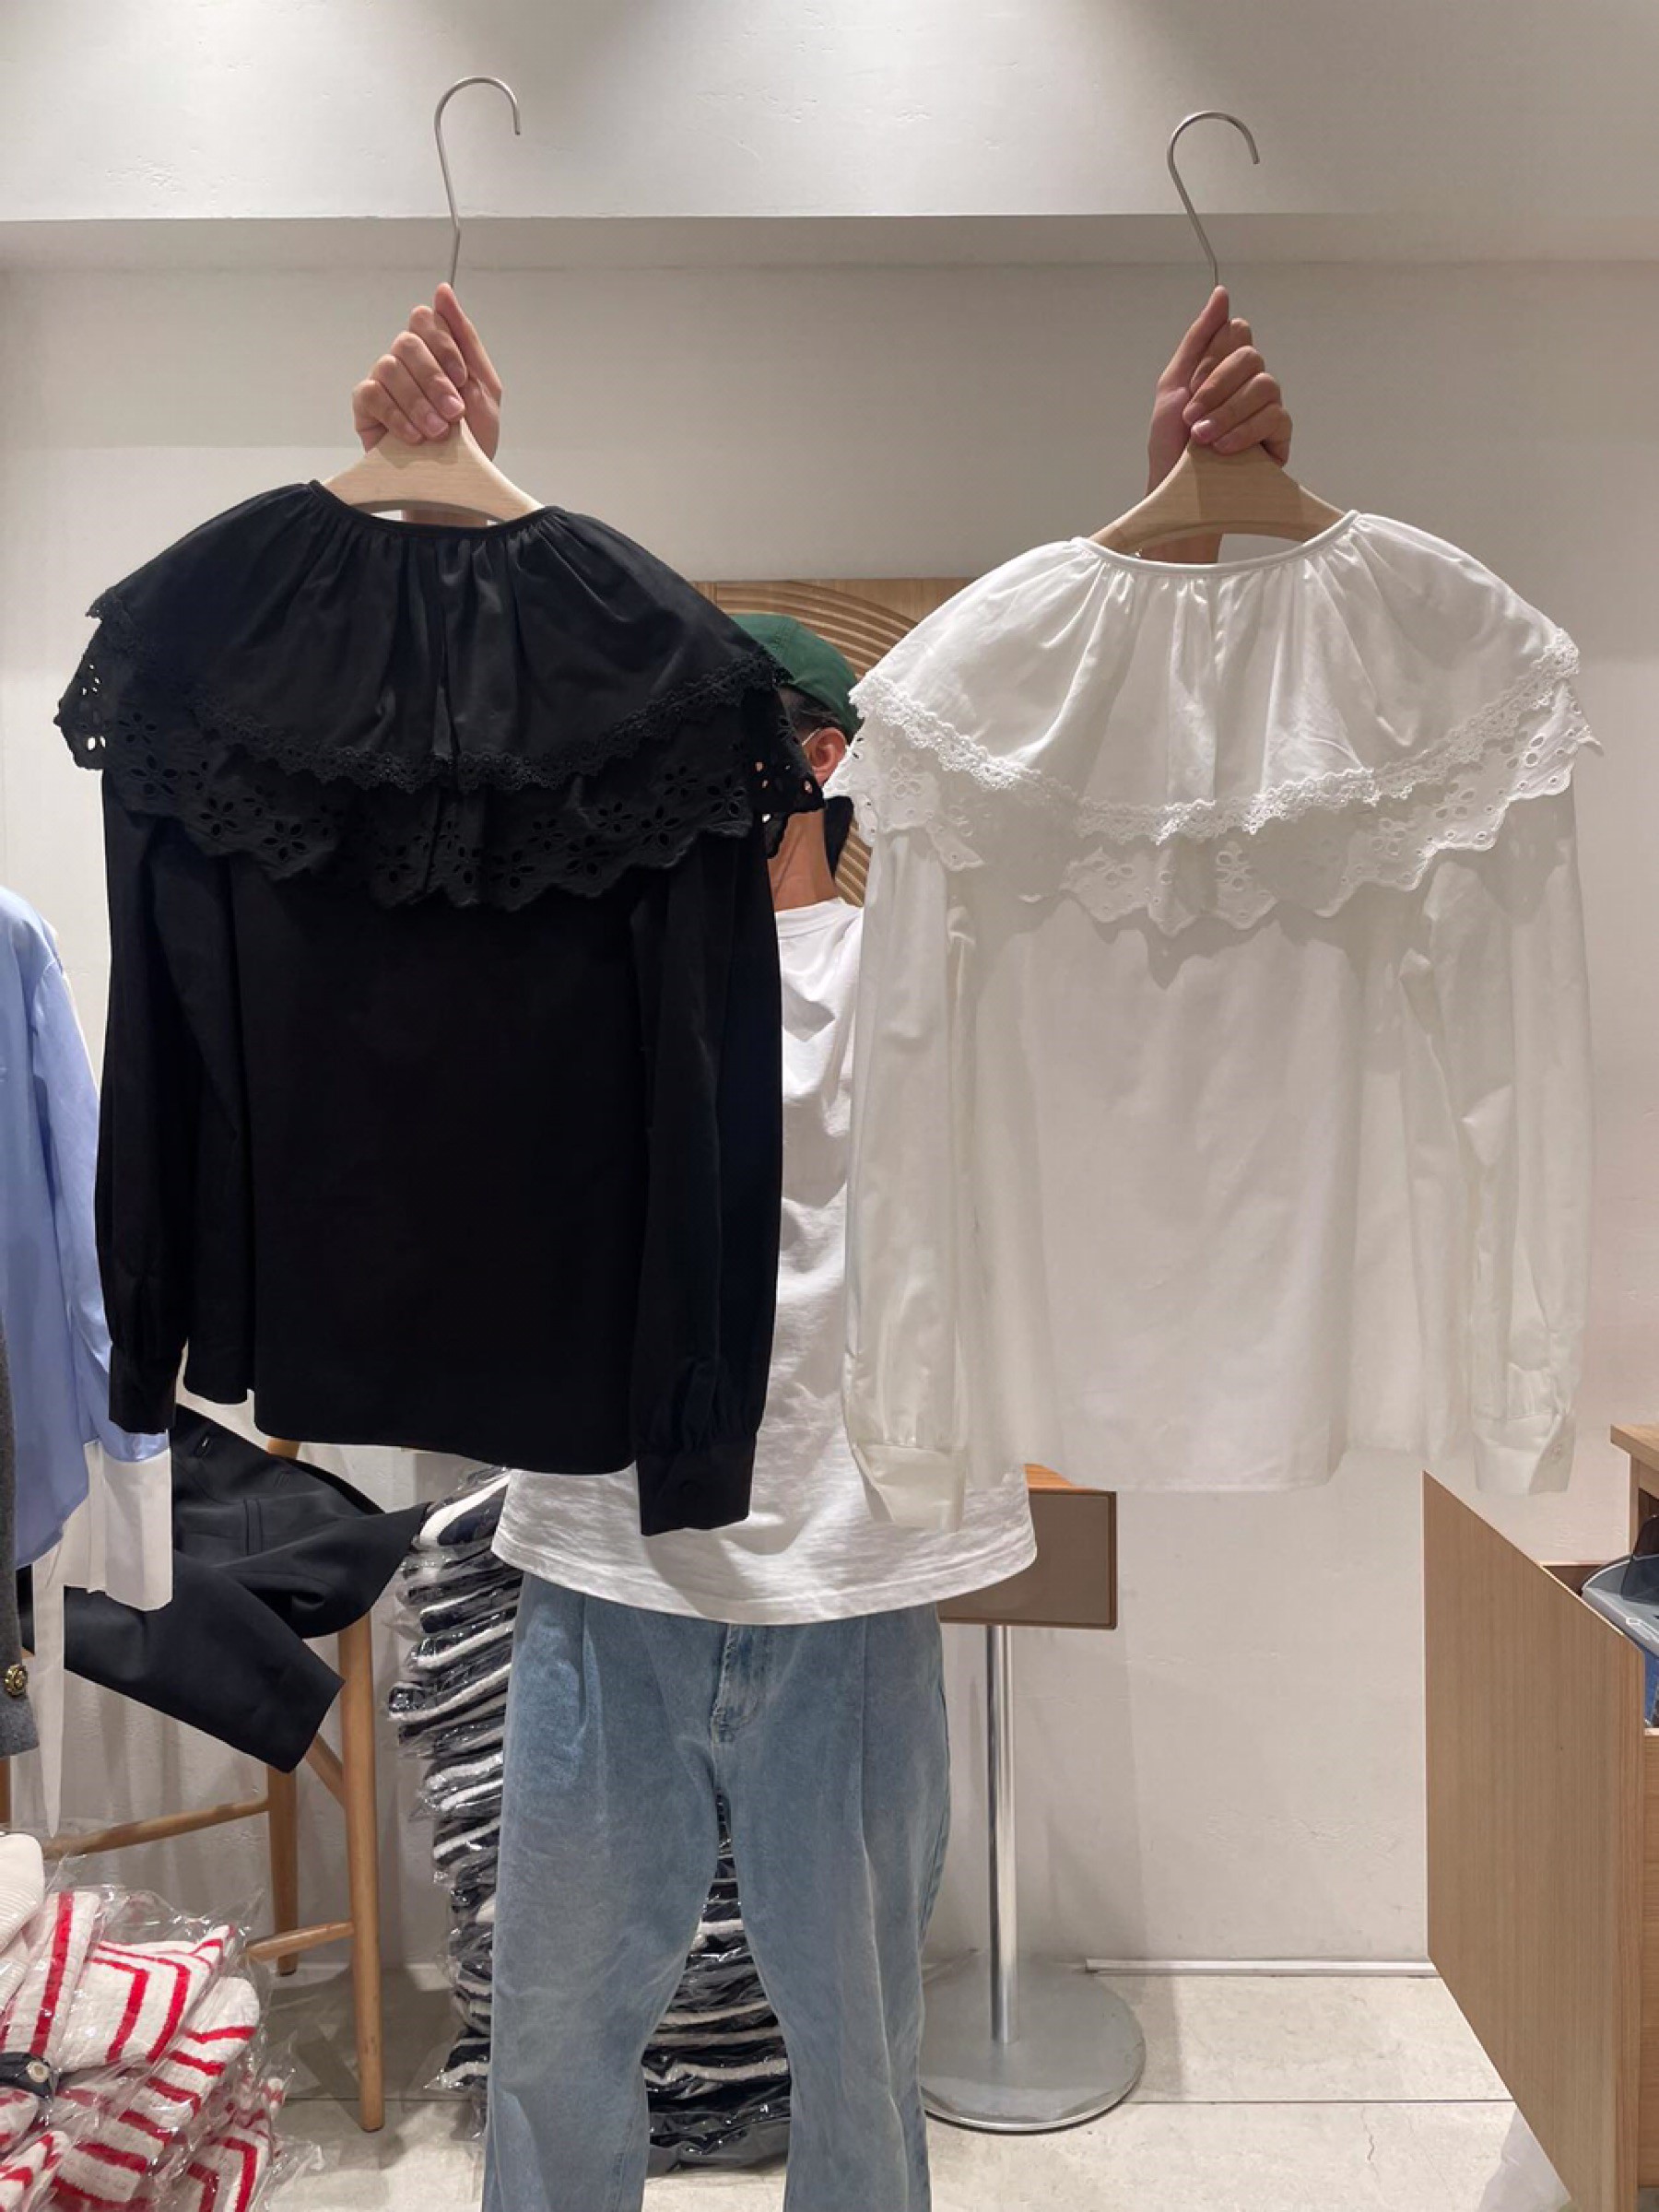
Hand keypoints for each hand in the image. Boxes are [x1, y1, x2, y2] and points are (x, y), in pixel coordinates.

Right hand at [352, 285, 503, 458]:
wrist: (459, 486)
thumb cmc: (473, 439)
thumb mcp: (485, 388)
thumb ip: (466, 339)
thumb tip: (443, 291)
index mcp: (433, 351)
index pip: (427, 320)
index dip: (445, 346)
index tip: (463, 379)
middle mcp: (405, 360)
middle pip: (408, 342)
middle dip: (435, 378)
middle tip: (454, 412)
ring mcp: (383, 382)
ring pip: (390, 367)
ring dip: (418, 400)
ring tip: (437, 432)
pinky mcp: (365, 408)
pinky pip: (371, 395)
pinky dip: (396, 415)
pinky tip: (415, 436)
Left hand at [1147, 285, 1292, 492]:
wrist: (1175, 495)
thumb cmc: (1171, 447)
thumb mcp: (1172, 386)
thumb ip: (1198, 339)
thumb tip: (1221, 294)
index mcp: (1225, 368)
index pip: (1237, 333)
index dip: (1213, 357)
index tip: (1190, 387)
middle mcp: (1249, 384)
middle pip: (1251, 357)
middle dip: (1215, 387)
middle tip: (1191, 417)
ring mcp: (1266, 410)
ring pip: (1265, 385)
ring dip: (1228, 411)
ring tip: (1203, 439)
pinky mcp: (1279, 440)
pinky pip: (1275, 418)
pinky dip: (1246, 430)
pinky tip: (1223, 448)